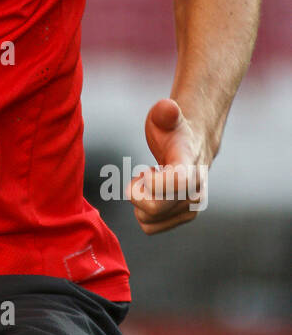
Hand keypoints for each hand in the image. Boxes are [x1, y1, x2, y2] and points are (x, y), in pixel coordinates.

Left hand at [125, 98, 210, 234]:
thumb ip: (165, 112)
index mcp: (190, 167)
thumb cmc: (173, 129)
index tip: (146, 170)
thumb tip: (167, 107)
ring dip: (141, 201)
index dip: (153, 183)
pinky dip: (144, 212)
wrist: (194, 142)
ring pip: (148, 220)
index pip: (176, 184)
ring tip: (151, 180)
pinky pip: (150, 227)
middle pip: (153, 208)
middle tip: (144, 172)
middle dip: (137, 191)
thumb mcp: (165, 116)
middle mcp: (196, 191)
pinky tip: (153, 193)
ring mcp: (192, 207)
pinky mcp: (185, 216)